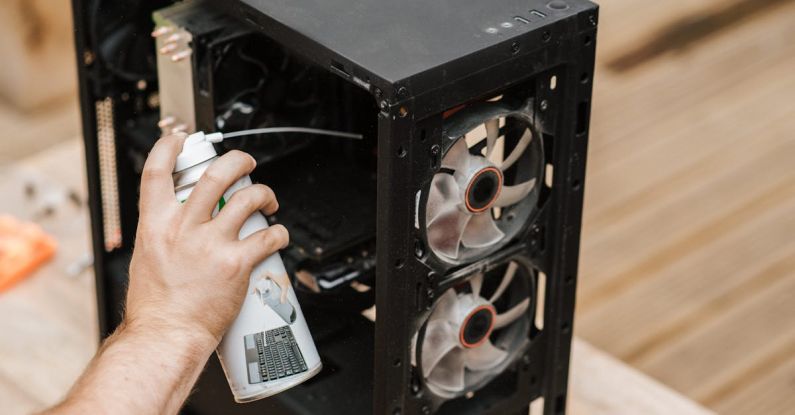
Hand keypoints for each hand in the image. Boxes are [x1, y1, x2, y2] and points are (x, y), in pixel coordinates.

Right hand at [126, 134, 288, 347]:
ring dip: (265, 195)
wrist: (166, 336)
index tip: (181, 139)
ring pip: (248, 199)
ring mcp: (211, 243)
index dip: (169, 147)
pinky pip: (267, 237)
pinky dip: (279, 233)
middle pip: (215, 174)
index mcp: (155, 224)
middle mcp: (183, 227)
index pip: (156, 171)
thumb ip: (162, 234)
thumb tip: (177, 222)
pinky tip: (279, 236)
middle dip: (237, 161)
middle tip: (247, 164)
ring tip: (268, 202)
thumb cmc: (155, 307)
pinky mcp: (235, 262)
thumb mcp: (146, 257)